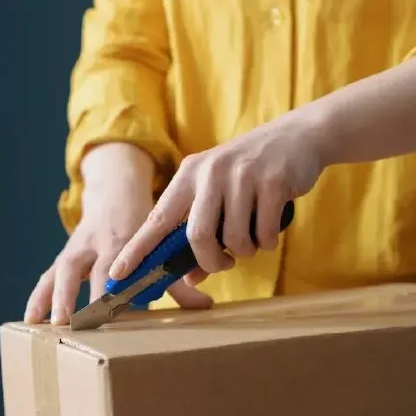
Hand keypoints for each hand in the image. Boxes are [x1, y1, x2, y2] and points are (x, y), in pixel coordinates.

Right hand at [25, 184, 212, 325]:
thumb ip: (179, 280)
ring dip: (57, 298)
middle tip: (85, 324)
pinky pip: (47, 277)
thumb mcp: (161, 245)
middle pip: (91, 270)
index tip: (124, 310)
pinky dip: (38, 298)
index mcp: (127, 238)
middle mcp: (99, 243)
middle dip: (87, 296)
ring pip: (63, 271)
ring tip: (54, 326)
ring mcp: (78, 249)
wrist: (114, 194)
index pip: (124, 265)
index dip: (124, 287)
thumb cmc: (142, 226)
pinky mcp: (64, 257)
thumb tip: (205, 308)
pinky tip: (31, 321)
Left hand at [109, 113, 326, 286]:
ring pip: (234, 239)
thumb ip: (201, 232)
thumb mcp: (218, 193)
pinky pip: (264, 233)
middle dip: (211, 262)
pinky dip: (267, 243)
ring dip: (245, 252)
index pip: (156, 219)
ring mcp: (242, 175)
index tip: (117, 273)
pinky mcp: (273, 182)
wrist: (298, 137)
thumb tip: (189, 278)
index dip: (136, 250)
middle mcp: (210, 172)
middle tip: (224, 264)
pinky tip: (269, 230)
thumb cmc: (251, 173)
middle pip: (198, 236)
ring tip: (252, 240)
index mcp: (189, 175)